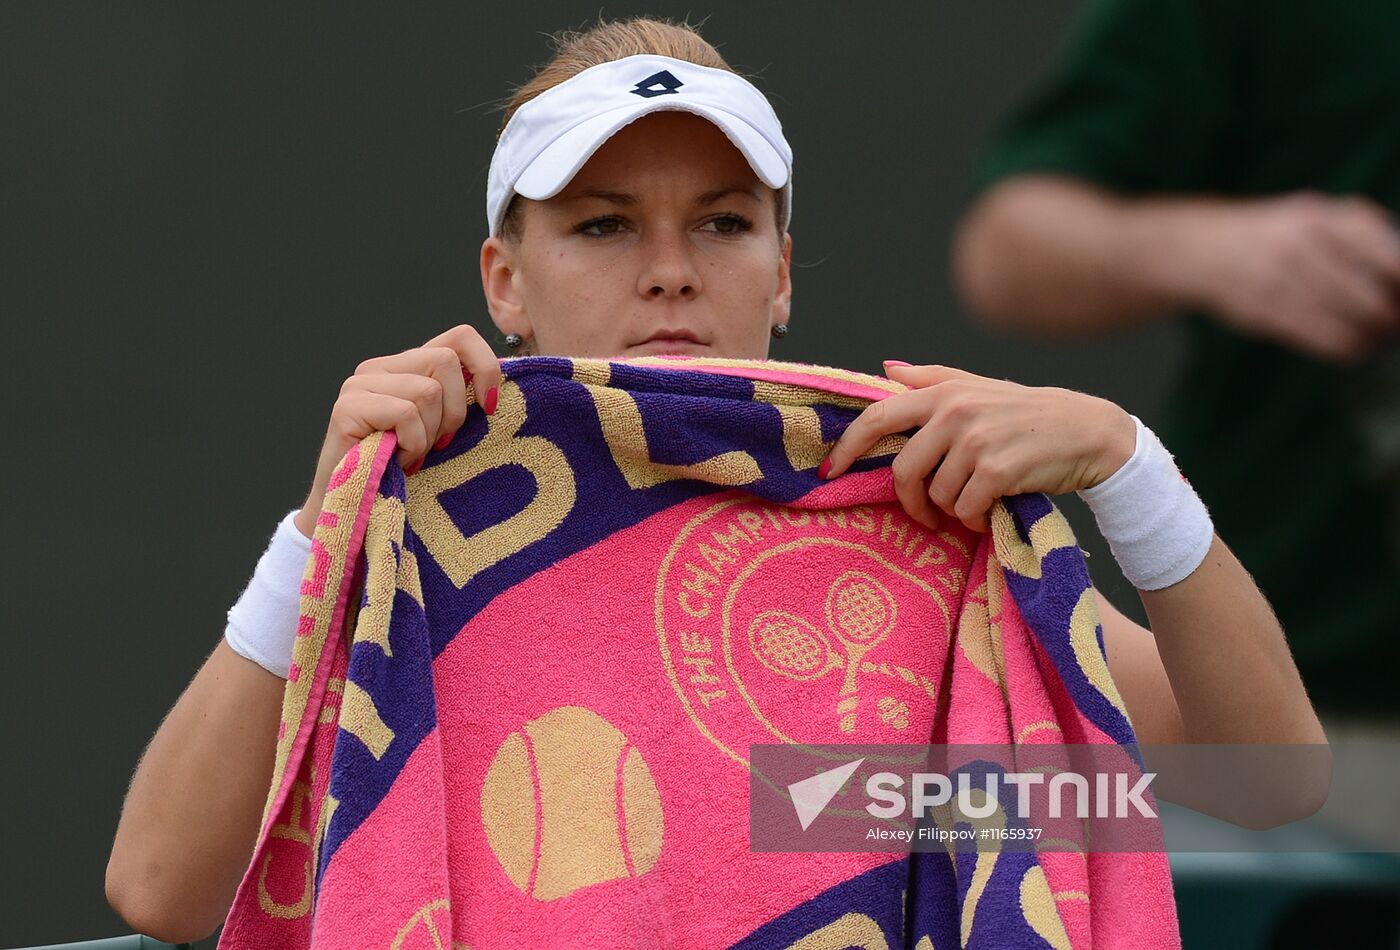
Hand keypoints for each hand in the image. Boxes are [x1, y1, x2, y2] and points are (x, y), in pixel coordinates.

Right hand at [293, 324, 502, 536]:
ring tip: (409, 454)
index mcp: (407, 366)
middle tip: (436, 443)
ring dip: (427, 436)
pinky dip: (411, 445)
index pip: (459, 337)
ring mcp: (360, 383)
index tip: (489, 407)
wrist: (354, 506)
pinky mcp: (348, 406)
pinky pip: (406, 414)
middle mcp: (381, 366)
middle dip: (453, 411)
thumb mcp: (440, 429)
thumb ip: (457, 400)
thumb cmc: (402, 469)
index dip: (484, 366)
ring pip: (427, 391)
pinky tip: (396, 459)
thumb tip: (495, 389)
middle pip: (446, 362)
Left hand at [820, 363, 1135, 531]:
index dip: (847, 447)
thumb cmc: (1028, 413)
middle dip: (911, 501)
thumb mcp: (978, 387)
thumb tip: (884, 369)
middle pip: (903, 470)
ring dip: (952, 511)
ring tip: (974, 503)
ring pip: (937, 495)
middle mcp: (955, 412)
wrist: (1090, 432)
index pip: (877, 417)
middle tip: (925, 515)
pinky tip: (990, 512)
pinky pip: (965, 510)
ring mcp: (975, 441)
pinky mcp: (997, 470)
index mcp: (944, 391)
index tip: (830, 472)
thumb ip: (930, 378)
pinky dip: (975, 520)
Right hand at [1188, 192, 1399, 361]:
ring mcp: (1280, 279)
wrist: (1204, 248)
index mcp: (1325, 218)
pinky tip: (1352, 349)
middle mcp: (1303, 245)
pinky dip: (1343, 348)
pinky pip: (1318, 337)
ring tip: (1378, 339)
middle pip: (1371, 298)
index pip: (1390, 257)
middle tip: (1396, 325)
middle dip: (1391, 318)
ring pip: (1348, 322)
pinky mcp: (1263, 310)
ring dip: (1370, 337)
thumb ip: (1360, 235)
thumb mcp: (1316, 216)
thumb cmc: (1275, 235)